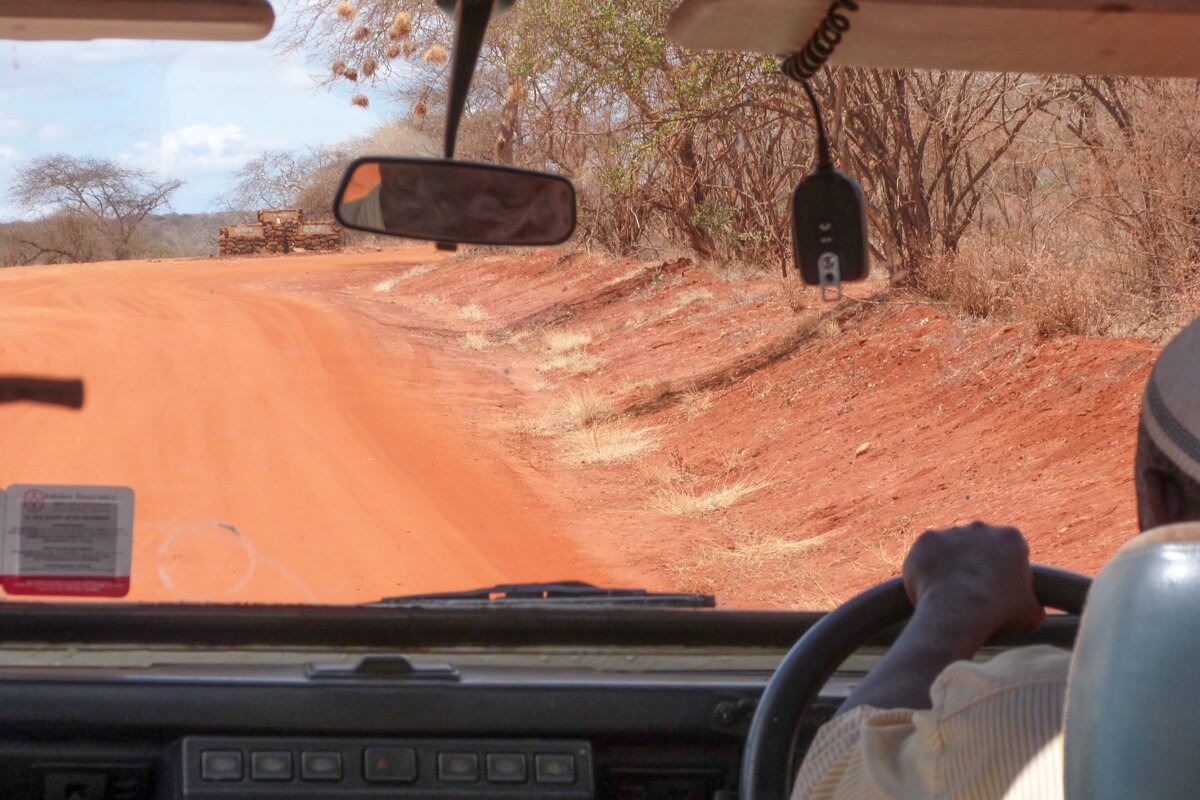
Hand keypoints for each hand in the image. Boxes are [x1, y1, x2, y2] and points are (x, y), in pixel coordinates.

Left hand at [836, 522, 1044, 713]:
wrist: (959, 610)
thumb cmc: (999, 613)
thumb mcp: (1032, 615)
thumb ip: (1033, 604)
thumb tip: (1033, 607)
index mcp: (1011, 539)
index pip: (1007, 551)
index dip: (1001, 571)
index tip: (995, 591)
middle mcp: (981, 528)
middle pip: (977, 546)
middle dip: (974, 564)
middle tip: (969, 592)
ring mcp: (951, 531)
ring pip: (949, 549)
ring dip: (948, 565)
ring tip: (947, 593)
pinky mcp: (927, 539)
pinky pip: (925, 554)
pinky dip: (926, 568)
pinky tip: (928, 587)